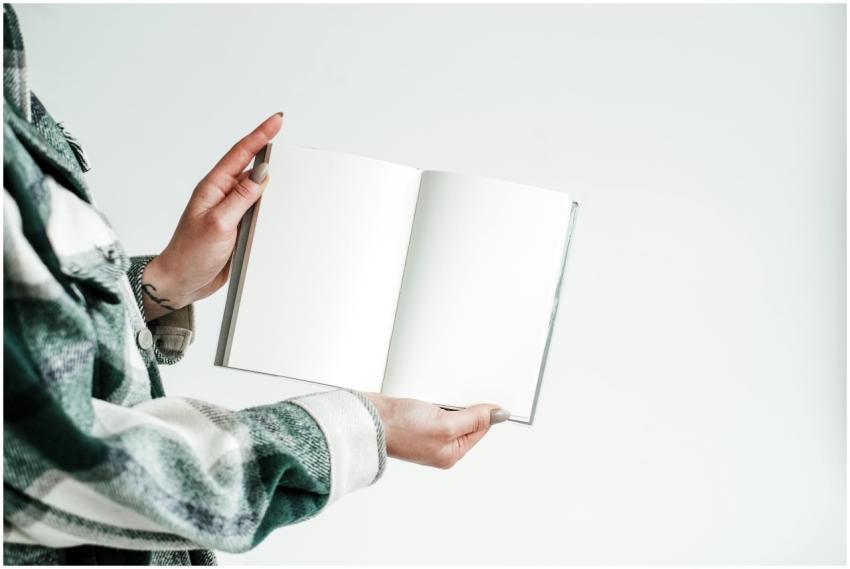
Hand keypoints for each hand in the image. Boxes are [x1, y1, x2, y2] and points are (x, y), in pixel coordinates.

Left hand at [140, 113, 282, 319]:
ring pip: (257, 190)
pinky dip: (271, 205)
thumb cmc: (190, 253)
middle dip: (269, 150)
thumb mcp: (219, 223)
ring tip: (289, 168)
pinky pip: (258, 210)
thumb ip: (241, 198)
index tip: (277, 120)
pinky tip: (280, 204)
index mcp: (213, 188)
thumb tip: (261, 173)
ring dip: (272, 181)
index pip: (241, 154)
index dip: (260, 134)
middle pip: (250, 167)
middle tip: (285, 134)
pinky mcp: (238, 227)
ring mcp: (230, 211)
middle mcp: (222, 196)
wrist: (182, 282)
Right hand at [365, 393, 509, 468]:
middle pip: (467, 420)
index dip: (484, 411)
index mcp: (451, 454)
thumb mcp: (445, 424)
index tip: (483, 397)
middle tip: (452, 399)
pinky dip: (434, 398)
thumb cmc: (399, 428)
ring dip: (448, 400)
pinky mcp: (414, 420)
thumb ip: (473, 419)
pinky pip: (434, 406)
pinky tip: (426, 396)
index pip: (480, 429)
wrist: (367, 419)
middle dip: (464, 405)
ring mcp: (426, 434)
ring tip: (434, 399)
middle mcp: (440, 447)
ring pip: (451, 411)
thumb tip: (498, 415)